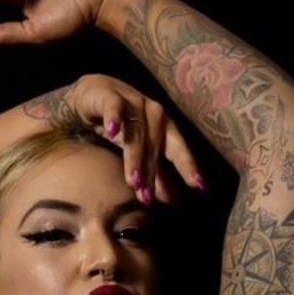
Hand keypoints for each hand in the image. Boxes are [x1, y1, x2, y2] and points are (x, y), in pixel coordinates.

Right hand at [61, 75, 205, 203]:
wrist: (94, 95)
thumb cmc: (122, 126)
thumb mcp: (139, 151)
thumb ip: (154, 173)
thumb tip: (170, 200)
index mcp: (165, 127)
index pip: (178, 149)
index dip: (188, 167)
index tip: (199, 187)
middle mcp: (154, 112)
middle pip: (155, 145)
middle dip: (151, 172)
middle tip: (147, 198)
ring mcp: (133, 101)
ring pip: (136, 132)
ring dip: (135, 157)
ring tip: (133, 180)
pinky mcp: (110, 95)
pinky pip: (114, 107)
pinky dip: (114, 117)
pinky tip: (112, 130)